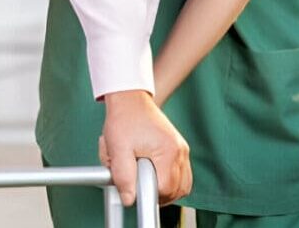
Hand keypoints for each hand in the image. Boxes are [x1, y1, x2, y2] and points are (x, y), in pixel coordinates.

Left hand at [100, 90, 190, 206]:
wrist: (130, 99)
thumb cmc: (123, 118)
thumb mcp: (117, 148)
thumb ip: (122, 175)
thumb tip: (128, 199)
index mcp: (168, 151)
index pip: (165, 189)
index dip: (147, 193)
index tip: (134, 187)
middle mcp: (180, 151)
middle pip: (175, 190)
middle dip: (153, 191)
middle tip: (136, 182)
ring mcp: (182, 150)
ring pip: (180, 185)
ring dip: (162, 187)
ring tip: (143, 176)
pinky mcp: (179, 149)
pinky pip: (181, 175)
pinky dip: (168, 179)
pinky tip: (152, 172)